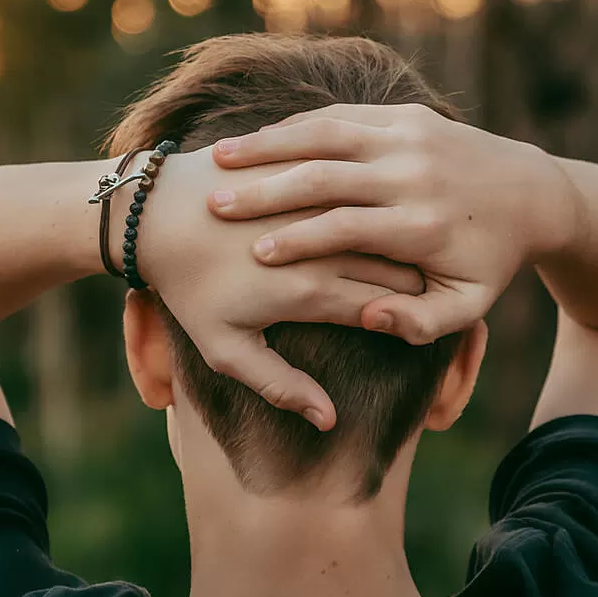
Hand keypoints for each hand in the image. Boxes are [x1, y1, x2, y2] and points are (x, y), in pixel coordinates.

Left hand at [129, 145, 424, 429]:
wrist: (158, 218)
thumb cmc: (188, 291)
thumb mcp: (223, 350)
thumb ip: (278, 385)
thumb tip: (328, 420)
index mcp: (306, 294)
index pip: (383, 309)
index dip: (409, 316)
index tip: (424, 321)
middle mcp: (318, 250)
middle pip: (392, 267)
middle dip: (419, 279)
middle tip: (439, 288)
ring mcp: (314, 206)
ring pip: (381, 225)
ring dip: (405, 239)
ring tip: (421, 252)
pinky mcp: (305, 176)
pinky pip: (355, 189)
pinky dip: (376, 202)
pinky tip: (388, 211)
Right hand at [208, 104, 583, 343]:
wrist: (529, 195)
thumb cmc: (487, 262)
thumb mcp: (465, 308)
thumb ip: (416, 326)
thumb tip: (370, 319)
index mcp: (418, 226)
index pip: (345, 231)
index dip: (296, 245)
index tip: (256, 257)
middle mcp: (409, 175)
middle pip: (323, 180)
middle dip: (266, 194)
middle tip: (218, 208)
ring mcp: (404, 138)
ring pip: (321, 139)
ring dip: (266, 152)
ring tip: (220, 168)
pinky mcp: (401, 116)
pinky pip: (334, 117)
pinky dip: (291, 129)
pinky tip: (253, 145)